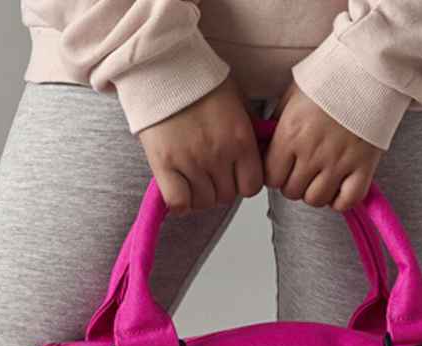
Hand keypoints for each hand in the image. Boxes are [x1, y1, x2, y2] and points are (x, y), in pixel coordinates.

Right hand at [139, 77, 262, 214]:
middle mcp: (219, 154)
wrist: (163, 66)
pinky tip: (178, 189)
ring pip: (203, 202)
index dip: (242, 183)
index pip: (251, 186)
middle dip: (220, 188)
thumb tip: (258, 153)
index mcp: (240, 140)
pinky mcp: (165, 164)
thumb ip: (249, 130)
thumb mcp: (238, 101)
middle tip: (210, 173)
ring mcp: (191, 161)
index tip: (233, 175)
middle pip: (227, 197)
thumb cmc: (200, 80)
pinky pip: (179, 202)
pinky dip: (180, 203)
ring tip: (192, 177)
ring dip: (200, 195)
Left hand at [265, 82, 382, 210]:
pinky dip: (341, 200)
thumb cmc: (331, 78)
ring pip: (316, 200)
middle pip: (292, 192)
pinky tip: (339, 187)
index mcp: (290, 134)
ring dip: (316, 192)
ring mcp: (339, 162)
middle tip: (303, 170)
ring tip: (321, 177)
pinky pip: (347, 200)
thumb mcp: (291, 96)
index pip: (271, 177)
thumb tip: (267, 146)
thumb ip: (277, 125)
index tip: (282, 168)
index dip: (275, 175)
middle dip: (294, 184)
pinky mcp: (363, 166)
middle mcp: (312, 152)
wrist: (368, 68)